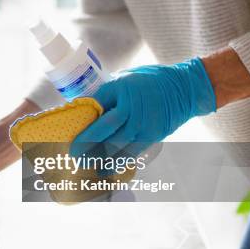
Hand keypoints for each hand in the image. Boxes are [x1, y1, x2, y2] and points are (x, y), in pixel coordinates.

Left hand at [71, 58, 215, 157]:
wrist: (183, 88)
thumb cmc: (147, 81)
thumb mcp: (123, 78)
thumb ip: (105, 94)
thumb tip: (82, 107)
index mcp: (119, 89)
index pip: (94, 105)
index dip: (80, 120)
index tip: (66, 131)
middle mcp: (130, 107)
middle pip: (103, 129)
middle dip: (85, 143)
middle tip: (71, 154)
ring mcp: (142, 124)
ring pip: (115, 145)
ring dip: (97, 157)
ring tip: (82, 165)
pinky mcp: (151, 136)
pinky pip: (130, 153)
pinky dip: (115, 163)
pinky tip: (103, 170)